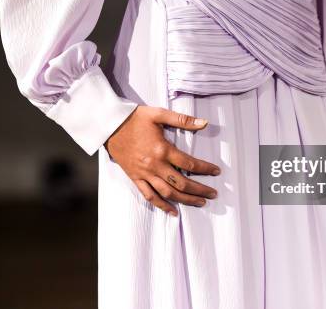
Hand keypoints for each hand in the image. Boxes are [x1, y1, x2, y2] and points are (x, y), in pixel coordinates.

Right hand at [105, 106, 220, 215]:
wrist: (109, 126)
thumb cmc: (134, 118)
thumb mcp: (158, 114)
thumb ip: (182, 119)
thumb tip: (204, 123)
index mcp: (162, 150)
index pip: (189, 163)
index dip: (205, 168)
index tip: (216, 171)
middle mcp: (154, 165)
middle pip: (182, 182)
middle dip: (200, 189)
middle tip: (213, 193)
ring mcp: (144, 174)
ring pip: (168, 192)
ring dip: (186, 200)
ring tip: (200, 202)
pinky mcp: (135, 178)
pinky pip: (149, 196)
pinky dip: (162, 205)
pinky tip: (173, 211)